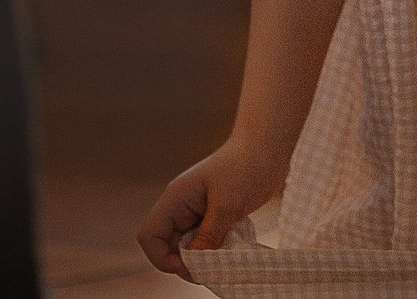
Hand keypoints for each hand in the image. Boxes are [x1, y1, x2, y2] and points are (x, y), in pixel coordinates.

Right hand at [137, 139, 286, 275]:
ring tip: (225, 258)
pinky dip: (216, 249)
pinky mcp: (213, 214)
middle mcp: (182, 206)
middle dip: (186, 262)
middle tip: (211, 269)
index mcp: (176, 198)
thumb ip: (208, 236)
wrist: (266, 147)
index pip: (150, 236)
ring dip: (203, 257)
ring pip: (188, 245)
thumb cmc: (245, 167)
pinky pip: (206, 240)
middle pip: (168, 245)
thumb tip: (193, 264)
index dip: (162, 258)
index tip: (189, 267)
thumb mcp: (226, 206)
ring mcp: (197, 211)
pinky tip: (232, 247)